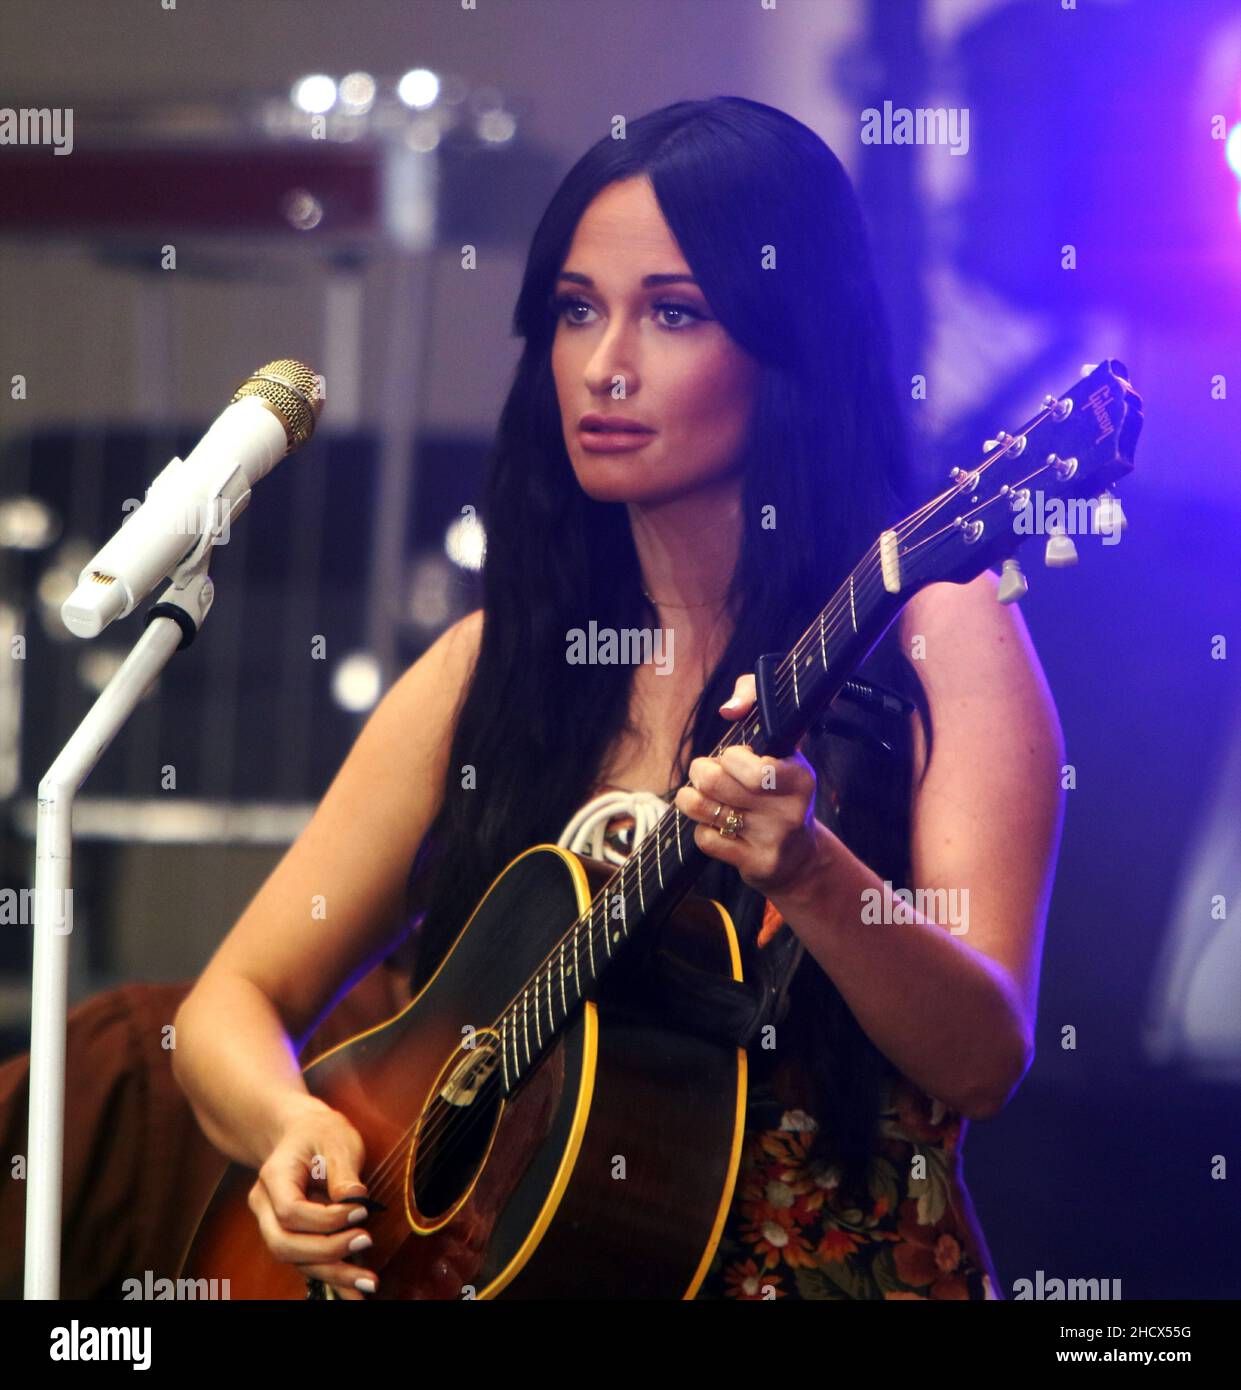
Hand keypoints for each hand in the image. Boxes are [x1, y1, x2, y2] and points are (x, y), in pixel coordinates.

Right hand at [247, 1096, 378, 1300]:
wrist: (300, 1132)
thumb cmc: (319, 1131)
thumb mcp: (335, 1136)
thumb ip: (343, 1169)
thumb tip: (355, 1199)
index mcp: (273, 1176)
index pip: (290, 1211)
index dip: (325, 1218)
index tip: (360, 1212)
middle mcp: (265, 1206)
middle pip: (284, 1244)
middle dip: (326, 1251)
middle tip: (365, 1241)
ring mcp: (274, 1224)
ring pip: (294, 1260)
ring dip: (332, 1273)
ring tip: (368, 1282)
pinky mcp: (292, 1236)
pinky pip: (307, 1262)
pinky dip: (331, 1280)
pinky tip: (354, 1294)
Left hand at [674, 673, 821, 899]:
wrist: (801, 856)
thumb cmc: (780, 789)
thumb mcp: (780, 741)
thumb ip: (755, 698)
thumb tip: (729, 709)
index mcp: (799, 775)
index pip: (744, 760)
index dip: (728, 756)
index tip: (734, 758)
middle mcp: (790, 808)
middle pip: (713, 781)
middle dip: (700, 772)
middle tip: (705, 773)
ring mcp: (774, 839)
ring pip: (704, 809)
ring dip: (693, 799)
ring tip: (701, 796)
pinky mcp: (756, 864)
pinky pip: (706, 839)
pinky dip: (703, 829)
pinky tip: (717, 826)